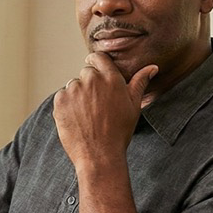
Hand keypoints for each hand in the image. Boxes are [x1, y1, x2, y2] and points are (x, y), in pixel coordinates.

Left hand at [53, 53, 156, 170]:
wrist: (100, 154)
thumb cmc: (119, 131)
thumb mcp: (134, 106)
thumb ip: (140, 82)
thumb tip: (152, 67)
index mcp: (111, 78)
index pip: (98, 58)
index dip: (95, 62)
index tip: (94, 68)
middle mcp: (92, 79)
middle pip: (86, 73)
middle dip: (89, 84)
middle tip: (95, 105)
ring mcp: (74, 89)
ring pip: (73, 85)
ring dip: (77, 95)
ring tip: (86, 115)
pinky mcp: (60, 101)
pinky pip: (61, 97)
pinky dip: (66, 105)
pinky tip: (76, 119)